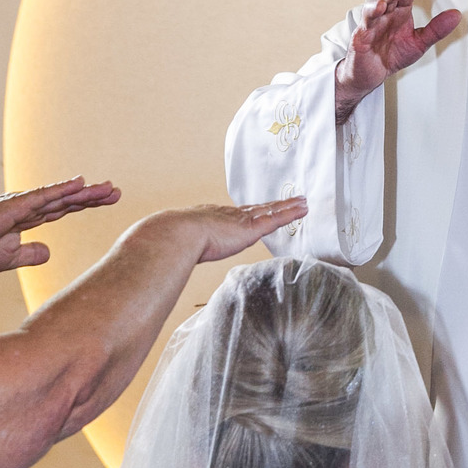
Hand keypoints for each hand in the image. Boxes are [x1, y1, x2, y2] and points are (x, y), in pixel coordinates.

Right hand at [0, 177, 121, 272]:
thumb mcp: (10, 258)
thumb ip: (30, 254)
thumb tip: (49, 252)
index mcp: (27, 217)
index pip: (63, 208)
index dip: (85, 204)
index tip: (107, 200)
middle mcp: (27, 207)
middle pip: (67, 200)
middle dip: (91, 196)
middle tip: (115, 192)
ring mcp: (21, 205)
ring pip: (60, 197)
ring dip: (84, 192)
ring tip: (107, 189)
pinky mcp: (14, 206)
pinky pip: (42, 196)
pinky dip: (62, 189)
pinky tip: (80, 183)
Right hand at [144, 198, 308, 264]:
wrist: (175, 235)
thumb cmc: (172, 243)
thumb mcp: (181, 246)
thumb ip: (181, 253)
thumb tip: (164, 268)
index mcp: (212, 218)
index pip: (236, 214)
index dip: (250, 212)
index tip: (259, 209)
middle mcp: (228, 215)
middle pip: (258, 208)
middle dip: (274, 205)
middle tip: (290, 200)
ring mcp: (240, 220)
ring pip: (271, 210)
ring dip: (288, 206)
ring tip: (303, 201)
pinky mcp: (250, 228)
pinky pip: (276, 218)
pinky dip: (291, 213)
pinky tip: (303, 209)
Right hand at [334, 0, 460, 122]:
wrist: (371, 74)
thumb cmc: (393, 55)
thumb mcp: (419, 43)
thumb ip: (436, 30)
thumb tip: (456, 15)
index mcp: (399, 12)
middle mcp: (386, 13)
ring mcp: (372, 22)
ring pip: (376, 2)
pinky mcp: (361, 34)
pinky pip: (366, 21)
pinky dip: (372, 13)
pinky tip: (380, 9)